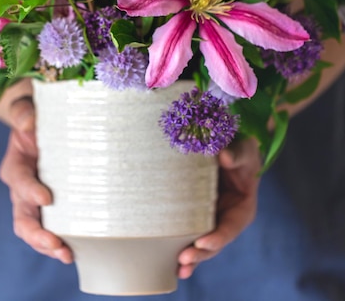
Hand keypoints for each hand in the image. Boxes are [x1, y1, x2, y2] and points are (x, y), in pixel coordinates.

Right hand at [0, 97, 72, 262]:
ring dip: (48, 245)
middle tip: (54, 242)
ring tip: (66, 254)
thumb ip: (24, 110)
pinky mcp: (55, 205)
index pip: (18, 180)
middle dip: (36, 233)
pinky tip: (75, 249)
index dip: (29, 190)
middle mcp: (23, 187)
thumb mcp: (28, 106)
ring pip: (35, 229)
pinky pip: (54, 226)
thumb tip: (28, 123)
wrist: (48, 122)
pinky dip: (61, 240)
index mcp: (16, 164)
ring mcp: (37, 199)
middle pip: (22, 216)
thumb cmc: (38, 114)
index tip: (46, 197)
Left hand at [178, 137, 260, 278]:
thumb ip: (237, 154)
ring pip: (201, 242)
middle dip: (200, 253)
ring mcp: (211, 218)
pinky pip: (188, 231)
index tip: (202, 242)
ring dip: (191, 257)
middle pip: (214, 241)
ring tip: (178, 268)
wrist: (228, 146)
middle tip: (184, 259)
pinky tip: (169, 258)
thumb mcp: (245, 151)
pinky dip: (180, 244)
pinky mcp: (196, 214)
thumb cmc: (241, 150)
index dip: (218, 237)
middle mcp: (226, 218)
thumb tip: (225, 157)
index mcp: (242, 208)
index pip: (231, 228)